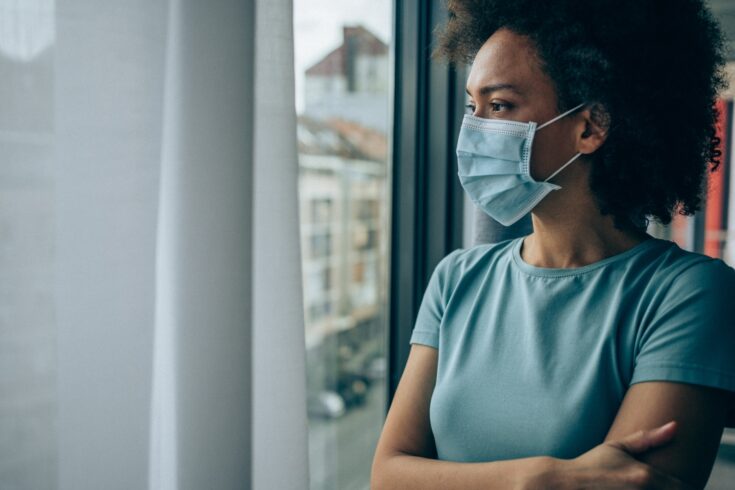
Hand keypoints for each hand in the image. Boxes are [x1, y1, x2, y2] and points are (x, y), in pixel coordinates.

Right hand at [531, 421, 694, 488]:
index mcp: (646, 477)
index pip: (684, 487)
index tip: (676, 482)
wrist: (567, 483)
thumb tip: (675, 425)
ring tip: (638, 486)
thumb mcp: (618, 447)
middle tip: (658, 483)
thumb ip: (648, 438)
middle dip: (670, 489)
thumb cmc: (592, 464)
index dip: (684, 485)